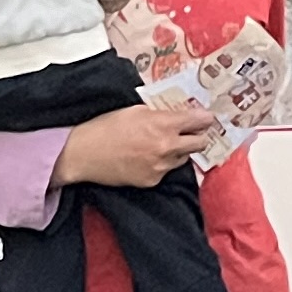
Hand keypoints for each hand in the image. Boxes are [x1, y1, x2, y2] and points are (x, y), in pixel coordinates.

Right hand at [58, 101, 213, 187]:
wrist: (84, 154)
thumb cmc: (107, 126)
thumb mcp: (136, 110)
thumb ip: (161, 114)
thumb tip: (178, 115)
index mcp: (164, 124)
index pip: (200, 121)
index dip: (205, 118)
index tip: (207, 118)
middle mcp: (167, 147)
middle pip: (200, 143)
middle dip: (198, 136)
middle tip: (191, 132)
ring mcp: (161, 166)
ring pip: (183, 158)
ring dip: (178, 151)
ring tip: (160, 145)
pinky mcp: (153, 181)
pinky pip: (166, 170)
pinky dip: (161, 164)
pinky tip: (145, 158)